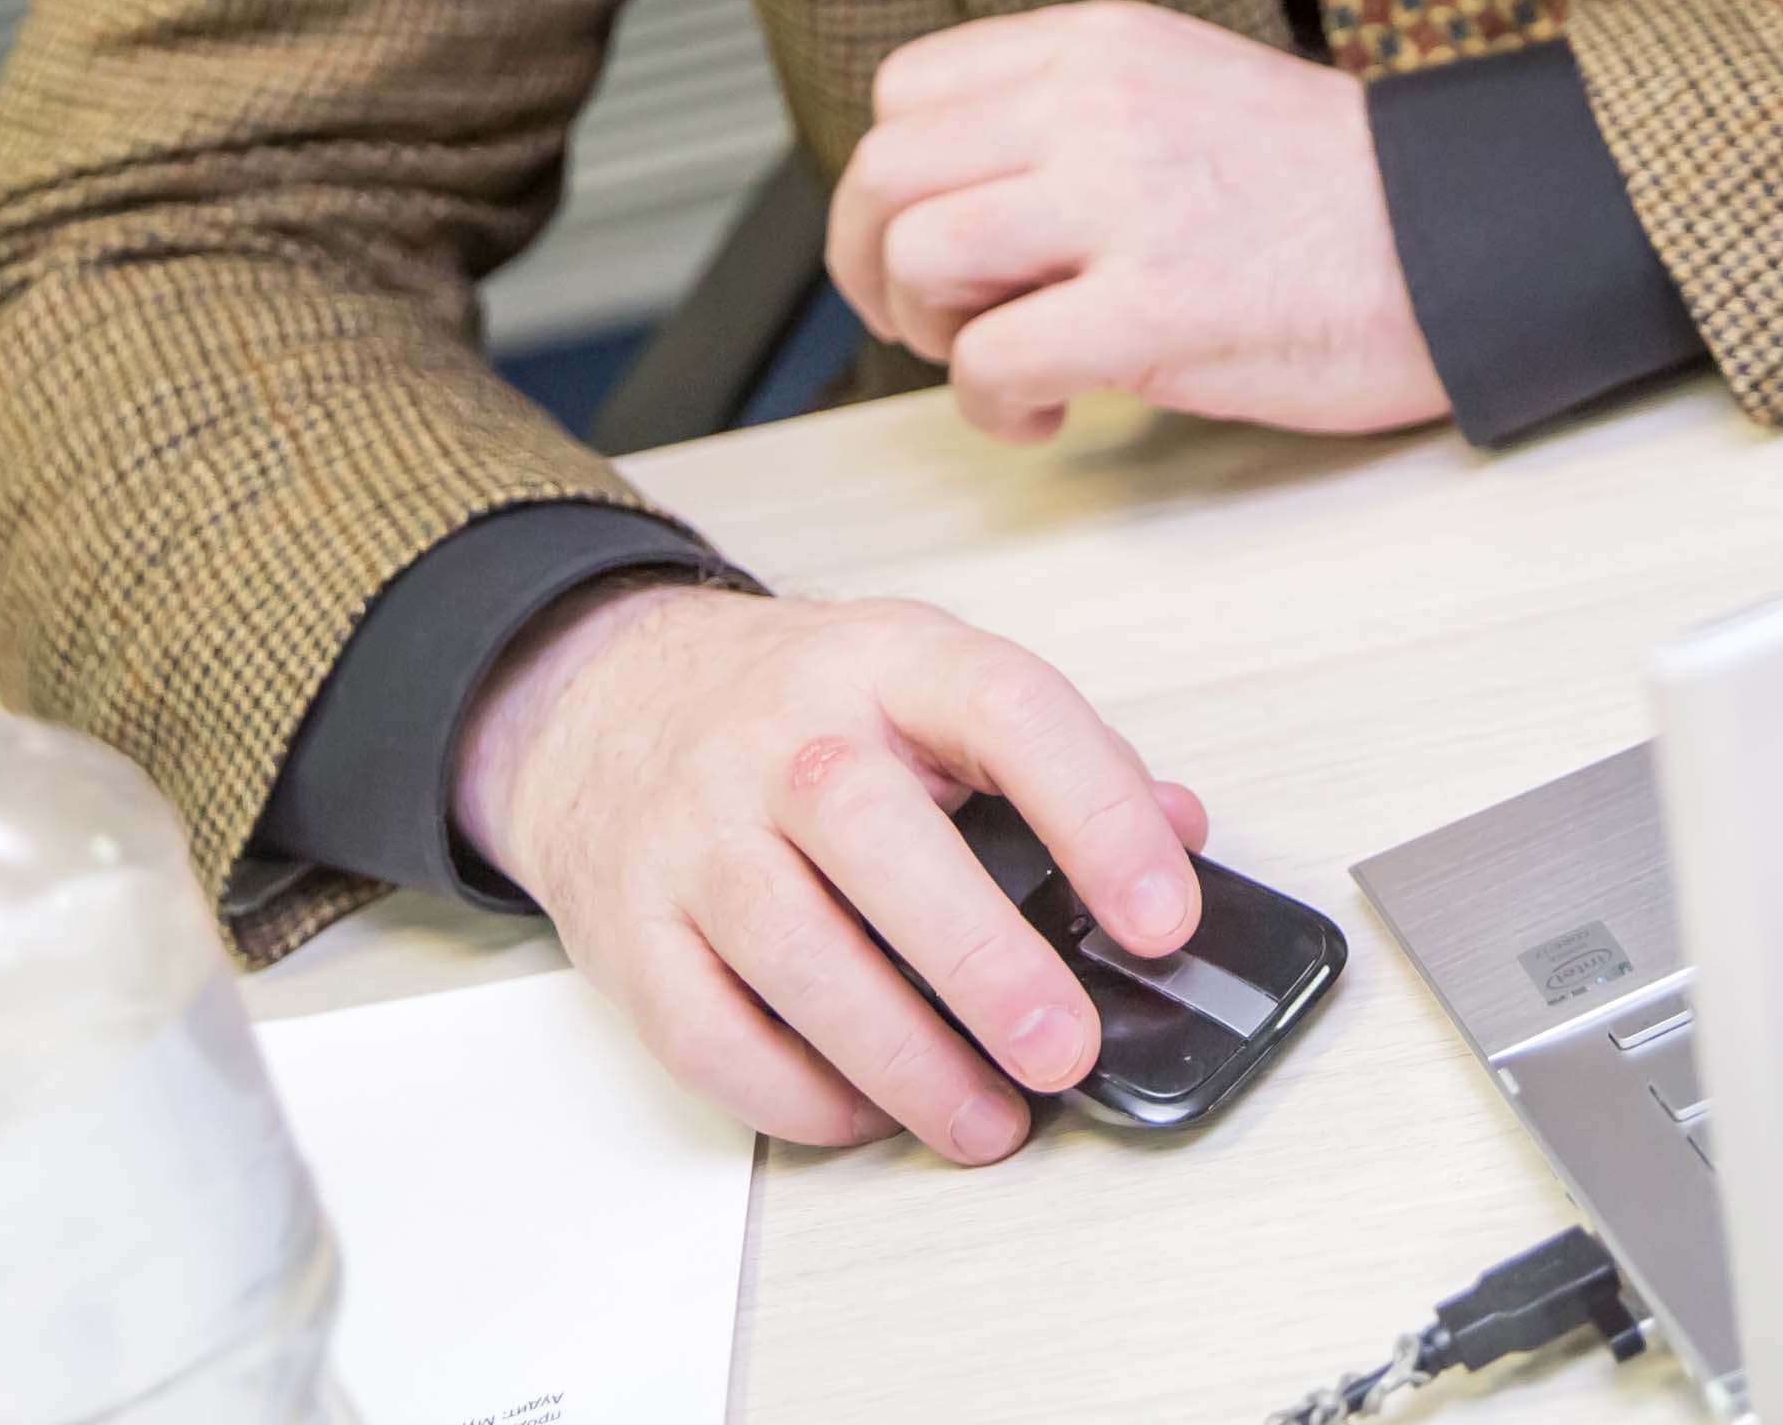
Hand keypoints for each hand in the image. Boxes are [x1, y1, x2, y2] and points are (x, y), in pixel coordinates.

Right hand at [451, 576, 1213, 1161]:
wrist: (604, 699)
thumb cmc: (797, 708)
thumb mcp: (928, 679)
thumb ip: (1056, 758)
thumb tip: (1178, 834)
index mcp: (887, 662)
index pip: (1007, 709)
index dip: (1096, 811)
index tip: (1165, 914)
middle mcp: (781, 739)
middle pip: (876, 840)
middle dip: (983, 961)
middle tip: (1067, 1049)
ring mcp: (692, 833)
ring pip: (792, 953)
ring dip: (901, 1060)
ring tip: (989, 1120)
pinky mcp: (630, 929)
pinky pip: (709, 1033)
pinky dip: (796, 1094)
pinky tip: (868, 1113)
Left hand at [826, 0, 1450, 441]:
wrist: (1464, 237)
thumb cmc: (1333, 193)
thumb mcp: (1184, 91)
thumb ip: (1070, 118)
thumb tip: (956, 200)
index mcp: (1099, 45)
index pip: (906, 91)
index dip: (894, 184)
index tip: (927, 244)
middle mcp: (1095, 103)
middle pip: (884, 172)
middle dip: (876, 268)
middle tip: (934, 323)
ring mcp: (1123, 200)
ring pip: (919, 256)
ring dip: (935, 336)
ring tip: (1003, 364)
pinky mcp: (1153, 307)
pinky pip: (991, 359)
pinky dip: (993, 406)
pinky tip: (1050, 415)